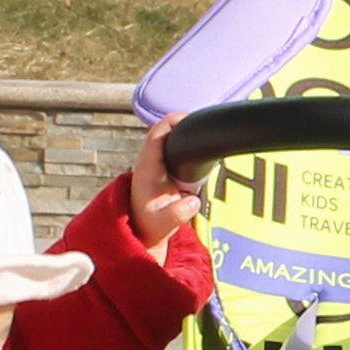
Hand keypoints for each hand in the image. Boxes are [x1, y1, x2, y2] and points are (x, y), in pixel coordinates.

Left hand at [128, 116, 203, 259]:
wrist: (143, 230)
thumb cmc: (149, 225)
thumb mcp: (162, 224)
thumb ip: (176, 214)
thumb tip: (192, 201)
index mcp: (147, 167)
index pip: (157, 134)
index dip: (174, 122)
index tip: (192, 120)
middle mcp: (151, 160)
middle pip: (166, 129)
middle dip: (185, 123)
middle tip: (206, 126)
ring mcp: (159, 162)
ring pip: (172, 136)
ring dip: (188, 133)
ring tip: (206, 135)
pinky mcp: (167, 166)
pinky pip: (178, 147)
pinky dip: (189, 144)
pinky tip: (202, 148)